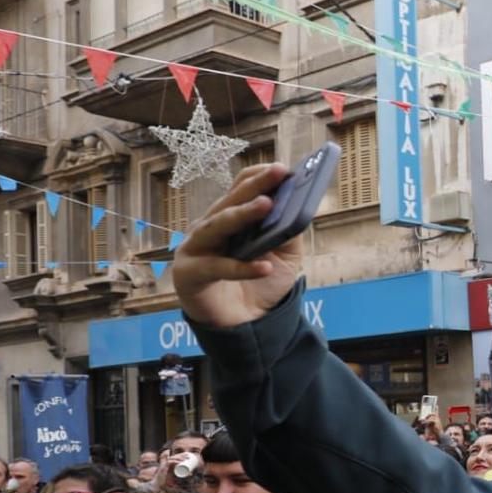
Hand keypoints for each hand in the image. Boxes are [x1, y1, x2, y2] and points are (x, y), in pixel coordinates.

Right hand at [173, 164, 301, 327]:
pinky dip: (241, 267)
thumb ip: (289, 232)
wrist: (242, 324)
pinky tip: (264, 266)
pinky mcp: (190, 274)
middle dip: (256, 185)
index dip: (261, 176)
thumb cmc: (260, 283)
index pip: (241, 187)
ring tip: (267, 204)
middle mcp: (210, 226)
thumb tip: (301, 206)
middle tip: (280, 172)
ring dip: (241, 214)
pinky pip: (217, 268)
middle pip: (230, 200)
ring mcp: (196, 248)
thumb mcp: (284, 255)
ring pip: (217, 225)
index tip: (285, 168)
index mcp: (230, 217)